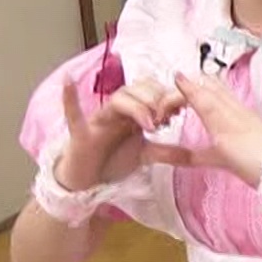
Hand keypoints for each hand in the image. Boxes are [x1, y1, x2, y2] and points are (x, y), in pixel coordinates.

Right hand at [56, 77, 188, 189]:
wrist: (86, 180)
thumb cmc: (112, 160)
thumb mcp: (145, 155)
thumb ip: (166, 152)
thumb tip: (192, 154)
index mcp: (133, 112)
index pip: (151, 91)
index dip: (167, 96)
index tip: (181, 109)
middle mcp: (117, 110)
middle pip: (137, 89)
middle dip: (155, 99)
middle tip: (167, 118)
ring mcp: (99, 119)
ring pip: (117, 99)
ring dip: (136, 106)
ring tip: (150, 123)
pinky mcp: (81, 133)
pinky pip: (74, 113)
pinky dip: (70, 98)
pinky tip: (69, 81)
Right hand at [173, 72, 261, 183]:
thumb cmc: (250, 161)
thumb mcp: (213, 160)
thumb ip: (186, 156)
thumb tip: (163, 155)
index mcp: (219, 115)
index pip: (194, 92)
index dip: (177, 91)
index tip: (166, 96)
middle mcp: (230, 105)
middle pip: (205, 82)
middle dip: (185, 87)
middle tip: (172, 103)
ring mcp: (240, 107)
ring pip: (216, 85)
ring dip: (199, 88)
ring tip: (186, 102)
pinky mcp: (246, 113)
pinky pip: (225, 94)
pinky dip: (211, 94)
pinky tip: (207, 107)